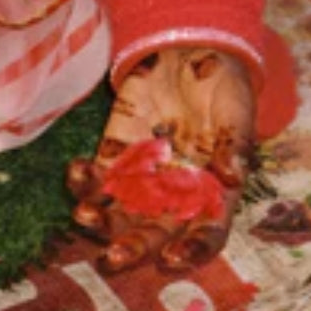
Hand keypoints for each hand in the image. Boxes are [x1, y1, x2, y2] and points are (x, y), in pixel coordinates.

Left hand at [67, 46, 256, 272]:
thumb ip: (234, 144)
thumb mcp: (236, 110)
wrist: (188, 52)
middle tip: (112, 257)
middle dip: (134, 248)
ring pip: (119, 216)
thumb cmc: (222, 86)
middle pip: (155, 234)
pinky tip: (74, 169)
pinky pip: (95, 181)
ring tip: (83, 215)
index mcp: (213, 193)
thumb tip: (234, 176)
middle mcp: (175, 197)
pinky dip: (82, 181)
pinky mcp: (114, 161)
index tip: (173, 257)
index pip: (207, 233)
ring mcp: (141, 182)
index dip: (192, 250)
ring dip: (100, 222)